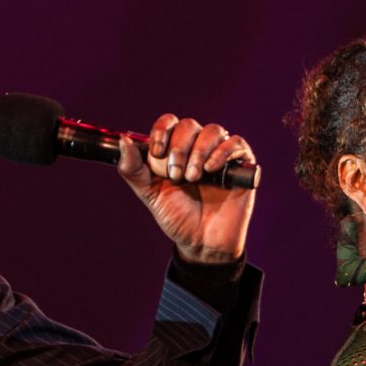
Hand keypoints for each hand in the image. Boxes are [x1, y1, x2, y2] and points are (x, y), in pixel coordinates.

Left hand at [116, 114, 256, 263]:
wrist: (203, 243)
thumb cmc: (178, 218)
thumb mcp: (150, 194)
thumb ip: (133, 170)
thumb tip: (124, 140)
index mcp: (176, 150)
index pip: (169, 122)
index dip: (161, 131)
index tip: (157, 152)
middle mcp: (198, 148)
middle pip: (189, 125)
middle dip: (179, 148)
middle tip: (176, 175)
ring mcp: (221, 155)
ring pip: (212, 130)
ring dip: (199, 151)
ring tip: (193, 177)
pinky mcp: (241, 165)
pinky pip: (236, 143)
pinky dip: (222, 152)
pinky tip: (212, 170)